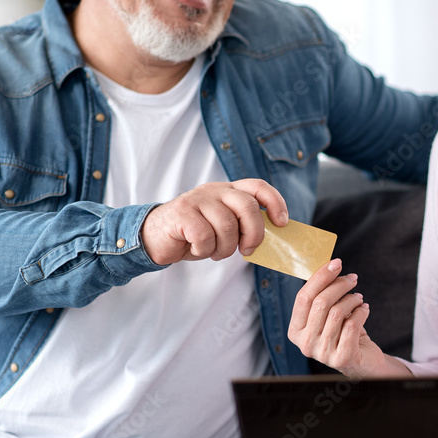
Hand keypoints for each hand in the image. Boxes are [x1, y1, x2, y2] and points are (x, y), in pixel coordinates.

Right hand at [140, 179, 287, 264]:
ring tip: (215, 251)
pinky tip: (196, 249)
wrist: (156, 238)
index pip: (258, 186)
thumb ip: (243, 225)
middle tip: (247, 250)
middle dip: (254, 233)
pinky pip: (204, 236)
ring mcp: (197, 199)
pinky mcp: (181, 212)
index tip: (282, 223)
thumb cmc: (194, 235)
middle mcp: (215, 190)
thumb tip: (272, 236)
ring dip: (225, 248)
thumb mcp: (223, 228)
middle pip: (247, 206)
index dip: (275, 202)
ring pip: (226, 225)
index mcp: (228, 191)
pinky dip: (204, 250)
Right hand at [287, 259, 391, 377]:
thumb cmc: (342, 333)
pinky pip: (351, 325)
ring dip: (351, 299)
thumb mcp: (327, 315)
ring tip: (358, 298)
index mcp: (295, 331)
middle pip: (320, 303)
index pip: (303, 297)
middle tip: (352, 279)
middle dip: (339, 285)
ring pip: (337, 312)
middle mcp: (305, 343)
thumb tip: (330, 268)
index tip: (336, 263)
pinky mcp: (342, 358)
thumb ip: (322, 296)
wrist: (361, 361)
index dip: (320, 277)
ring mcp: (322, 353)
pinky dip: (361, 312)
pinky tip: (365, 309)